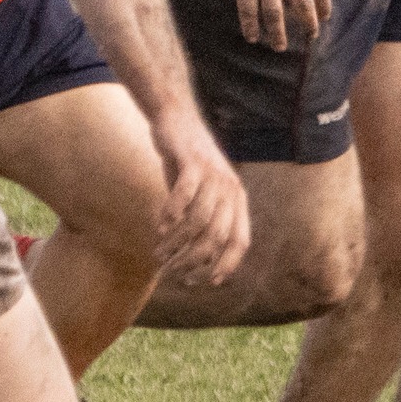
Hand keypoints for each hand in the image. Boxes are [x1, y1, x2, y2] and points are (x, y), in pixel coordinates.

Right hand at [147, 108, 250, 286]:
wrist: (176, 119)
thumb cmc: (187, 164)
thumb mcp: (202, 194)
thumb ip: (205, 222)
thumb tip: (200, 260)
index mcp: (237, 198)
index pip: (241, 241)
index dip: (227, 264)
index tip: (209, 282)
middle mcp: (230, 188)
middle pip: (216, 237)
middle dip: (192, 260)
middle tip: (171, 271)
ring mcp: (213, 174)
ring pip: (197, 221)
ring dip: (176, 243)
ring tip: (159, 253)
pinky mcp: (192, 162)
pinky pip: (183, 196)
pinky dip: (170, 215)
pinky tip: (159, 227)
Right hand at [213, 0, 351, 50]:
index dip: (324, 7)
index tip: (323, 19)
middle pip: (303, 7)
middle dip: (308, 26)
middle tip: (310, 38)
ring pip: (275, 15)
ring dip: (278, 35)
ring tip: (280, 47)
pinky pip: (248, 10)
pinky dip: (250, 26)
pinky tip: (252, 38)